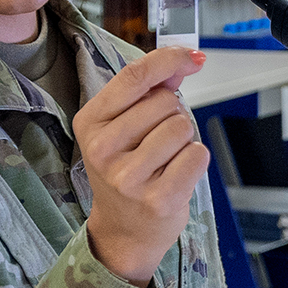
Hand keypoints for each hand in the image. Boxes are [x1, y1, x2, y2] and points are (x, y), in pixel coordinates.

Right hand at [73, 47, 209, 286]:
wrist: (124, 230)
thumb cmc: (127, 171)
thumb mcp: (124, 127)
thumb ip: (152, 90)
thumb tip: (187, 60)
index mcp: (90, 122)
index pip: (135, 76)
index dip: (170, 59)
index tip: (193, 57)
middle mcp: (103, 149)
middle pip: (165, 101)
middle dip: (173, 115)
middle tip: (158, 141)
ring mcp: (129, 177)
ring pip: (183, 127)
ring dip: (185, 139)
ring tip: (166, 159)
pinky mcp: (158, 199)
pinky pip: (197, 155)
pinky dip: (195, 160)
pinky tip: (176, 174)